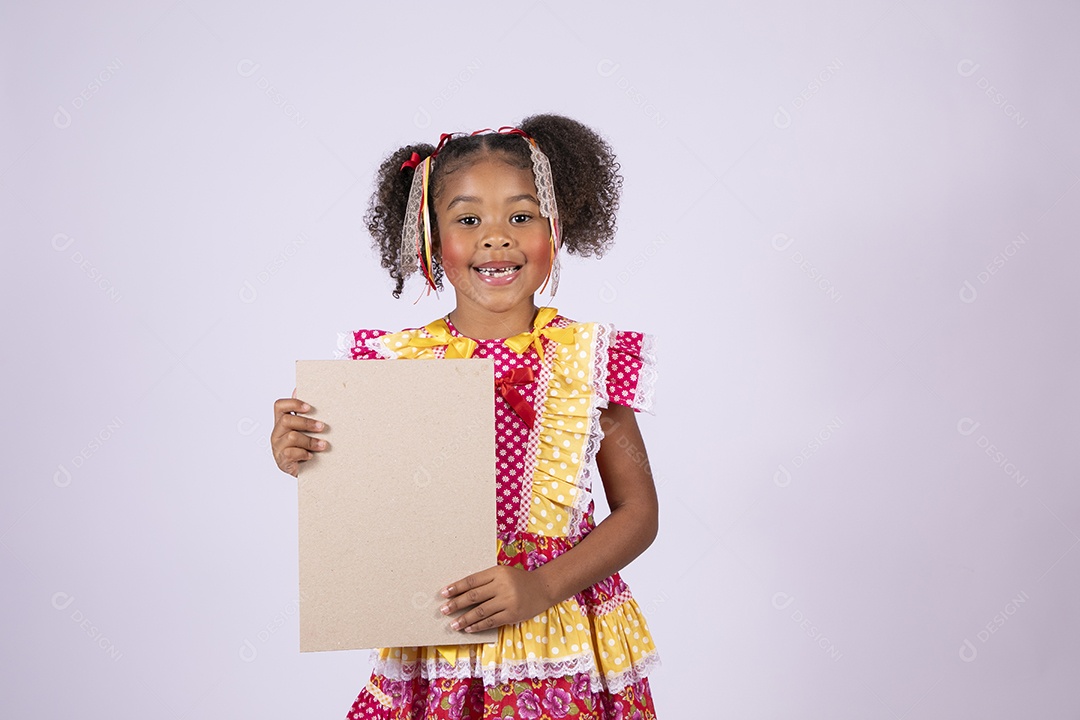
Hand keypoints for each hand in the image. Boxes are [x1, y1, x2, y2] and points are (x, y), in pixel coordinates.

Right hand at [270, 391, 328, 476]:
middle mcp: (277, 433)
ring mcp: (277, 447)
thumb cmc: (307, 447)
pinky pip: (291, 453)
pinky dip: (304, 453)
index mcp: (282, 422)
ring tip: (323, 445)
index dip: (293, 403)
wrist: (309, 473)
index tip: (309, 407)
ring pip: (291, 437)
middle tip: (323, 427)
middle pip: (287, 420)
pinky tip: (311, 456)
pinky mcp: (281, 460)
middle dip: (307, 423)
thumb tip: (298, 388)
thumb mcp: (307, 429)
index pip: (279, 406)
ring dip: (310, 440)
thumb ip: (303, 413)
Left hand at [439, 565, 553, 632]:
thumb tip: (462, 593)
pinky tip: (468, 628)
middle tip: (443, 610)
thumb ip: (486, 581)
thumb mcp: (503, 573)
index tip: (443, 593)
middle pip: (473, 596)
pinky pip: (490, 621)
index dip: (456, 587)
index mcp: (497, 572)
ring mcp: (507, 601)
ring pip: (480, 611)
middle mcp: (501, 585)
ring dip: (464, 619)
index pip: (472, 581)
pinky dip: (477, 626)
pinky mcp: (512, 614)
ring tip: (453, 624)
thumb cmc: (519, 580)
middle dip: (456, 604)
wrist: (543, 588)